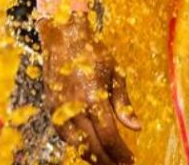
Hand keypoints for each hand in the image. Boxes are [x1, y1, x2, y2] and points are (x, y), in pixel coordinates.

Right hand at [40, 14, 138, 163]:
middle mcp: (74, 107)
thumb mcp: (115, 73)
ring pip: (76, 145)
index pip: (109, 136)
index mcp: (93, 97)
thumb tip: (136, 127)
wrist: (61, 36)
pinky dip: (78, 146)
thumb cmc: (92, 52)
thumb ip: (124, 103)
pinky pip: (65, 136)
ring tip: (108, 161)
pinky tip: (90, 148)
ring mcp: (60, 109)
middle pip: (92, 146)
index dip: (120, 152)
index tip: (131, 160)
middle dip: (108, 160)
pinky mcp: (51, 109)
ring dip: (93, 156)